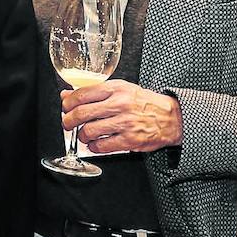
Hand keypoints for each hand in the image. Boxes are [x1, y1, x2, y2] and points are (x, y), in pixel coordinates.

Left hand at [60, 79, 182, 152]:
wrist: (171, 117)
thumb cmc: (143, 102)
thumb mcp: (120, 89)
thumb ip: (93, 92)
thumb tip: (67, 95)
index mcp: (116, 89)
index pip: (82, 94)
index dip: (68, 103)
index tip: (65, 107)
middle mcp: (119, 105)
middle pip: (82, 113)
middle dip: (68, 121)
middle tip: (67, 124)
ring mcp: (125, 123)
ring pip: (89, 131)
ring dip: (81, 135)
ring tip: (83, 135)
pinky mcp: (130, 140)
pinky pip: (102, 146)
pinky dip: (93, 147)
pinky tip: (94, 144)